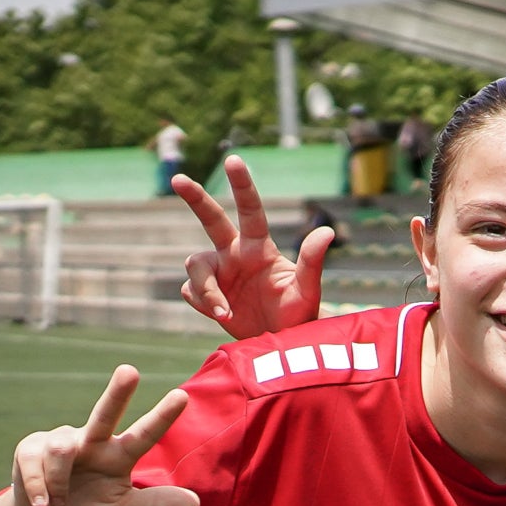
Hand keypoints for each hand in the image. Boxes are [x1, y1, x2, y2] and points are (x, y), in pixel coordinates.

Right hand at [9, 366, 199, 505]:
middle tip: (130, 371)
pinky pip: (35, 465)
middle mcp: (94, 440)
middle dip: (117, 393)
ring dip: (59, 484)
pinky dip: (39, 490)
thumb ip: (154, 503)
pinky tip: (42, 502)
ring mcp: (62, 440)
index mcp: (120, 455)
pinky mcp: (32, 445)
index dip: (162, 417)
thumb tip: (197, 504)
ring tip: (59, 502)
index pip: (144, 435)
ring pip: (62, 452)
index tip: (182, 395)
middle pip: (105, 414)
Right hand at [174, 156, 330, 337]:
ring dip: (207, 290)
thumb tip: (328, 230)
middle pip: (211, 220)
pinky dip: (205, 305)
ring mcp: (219, 273)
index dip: (242, 186)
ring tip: (225, 313)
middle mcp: (235, 254)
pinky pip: (191, 292)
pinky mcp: (205, 294)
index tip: (234, 160)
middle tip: (178, 178)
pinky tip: (223, 315)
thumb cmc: (298, 316)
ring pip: (195, 265)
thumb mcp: (308, 291)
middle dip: (195, 198)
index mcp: (260, 248)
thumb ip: (313, 262)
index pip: (250, 211)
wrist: (279, 346)